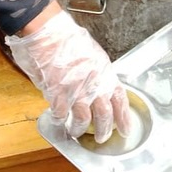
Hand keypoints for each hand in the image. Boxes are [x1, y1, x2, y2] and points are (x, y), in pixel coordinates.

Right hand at [6, 10, 130, 142]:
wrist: (46, 32)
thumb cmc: (66, 37)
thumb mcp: (91, 52)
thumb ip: (96, 72)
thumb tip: (94, 85)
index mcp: (104, 72)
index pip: (120, 99)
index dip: (123, 117)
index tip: (125, 129)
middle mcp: (93, 84)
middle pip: (104, 116)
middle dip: (104, 131)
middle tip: (101, 139)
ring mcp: (75, 91)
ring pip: (83, 120)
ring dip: (80, 130)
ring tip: (76, 132)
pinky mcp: (57, 95)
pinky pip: (61, 114)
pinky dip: (60, 119)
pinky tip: (58, 119)